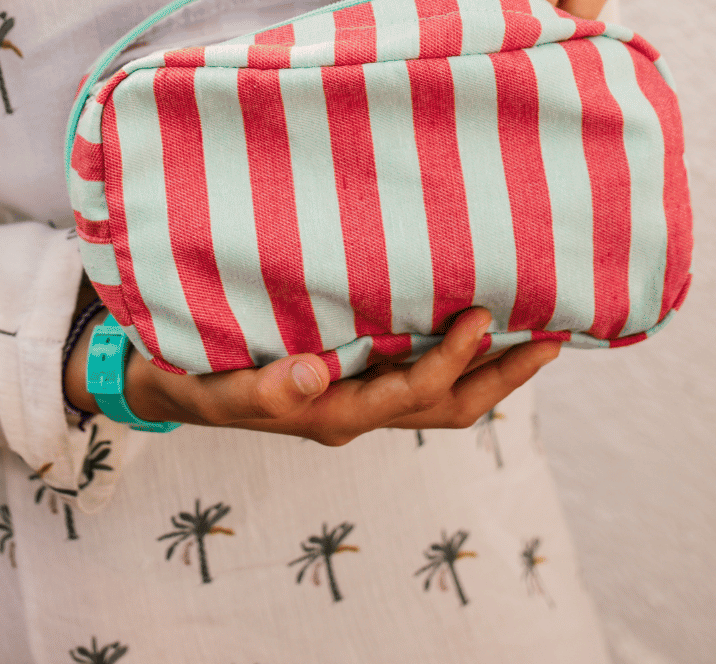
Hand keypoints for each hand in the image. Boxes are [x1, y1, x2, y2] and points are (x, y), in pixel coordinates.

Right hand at [64, 306, 558, 442]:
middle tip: (554, 338)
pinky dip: (459, 362)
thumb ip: (268, 384)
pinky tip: (479, 331)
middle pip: (448, 407)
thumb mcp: (223, 384)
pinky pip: (420, 382)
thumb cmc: (198, 377)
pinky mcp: (355, 383)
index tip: (484, 314)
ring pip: (443, 400)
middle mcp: (357, 413)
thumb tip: (317, 373)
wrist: (173, 384)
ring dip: (494, 375)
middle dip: (503, 377)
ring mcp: (360, 402)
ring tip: (539, 338)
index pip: (412, 393)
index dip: (453, 358)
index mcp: (334, 413)